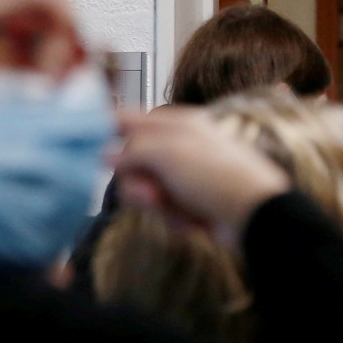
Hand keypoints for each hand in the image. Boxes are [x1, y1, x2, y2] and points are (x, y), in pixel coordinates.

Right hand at [114, 109, 290, 236]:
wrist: (255, 216)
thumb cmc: (217, 176)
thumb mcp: (170, 153)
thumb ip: (134, 150)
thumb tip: (108, 155)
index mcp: (181, 124)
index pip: (134, 120)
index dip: (109, 128)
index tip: (86, 140)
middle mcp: (183, 147)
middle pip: (133, 163)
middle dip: (139, 184)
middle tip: (153, 196)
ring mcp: (187, 176)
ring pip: (146, 190)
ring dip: (159, 206)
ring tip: (179, 212)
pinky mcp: (192, 202)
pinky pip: (164, 210)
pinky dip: (175, 218)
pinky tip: (192, 222)